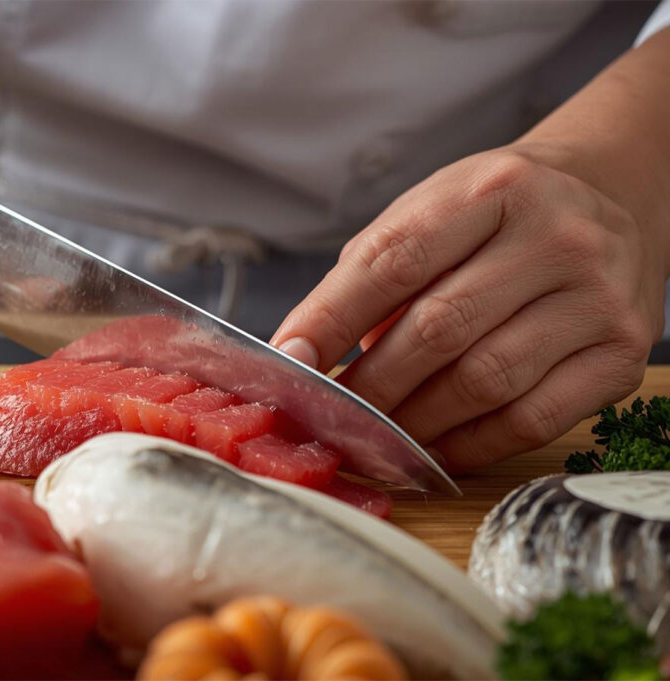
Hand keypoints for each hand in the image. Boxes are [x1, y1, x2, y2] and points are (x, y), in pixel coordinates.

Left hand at [273, 147, 665, 471]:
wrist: (605, 199)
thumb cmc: (495, 215)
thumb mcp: (432, 210)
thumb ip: (372, 273)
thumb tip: (309, 355)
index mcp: (492, 190)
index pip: (394, 262)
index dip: (332, 319)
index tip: (291, 361)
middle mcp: (555, 238)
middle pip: (439, 330)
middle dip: (370, 385)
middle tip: (329, 414)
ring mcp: (598, 298)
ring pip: (485, 382)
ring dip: (414, 423)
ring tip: (374, 435)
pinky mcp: (621, 355)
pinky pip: (532, 420)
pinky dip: (470, 445)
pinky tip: (433, 448)